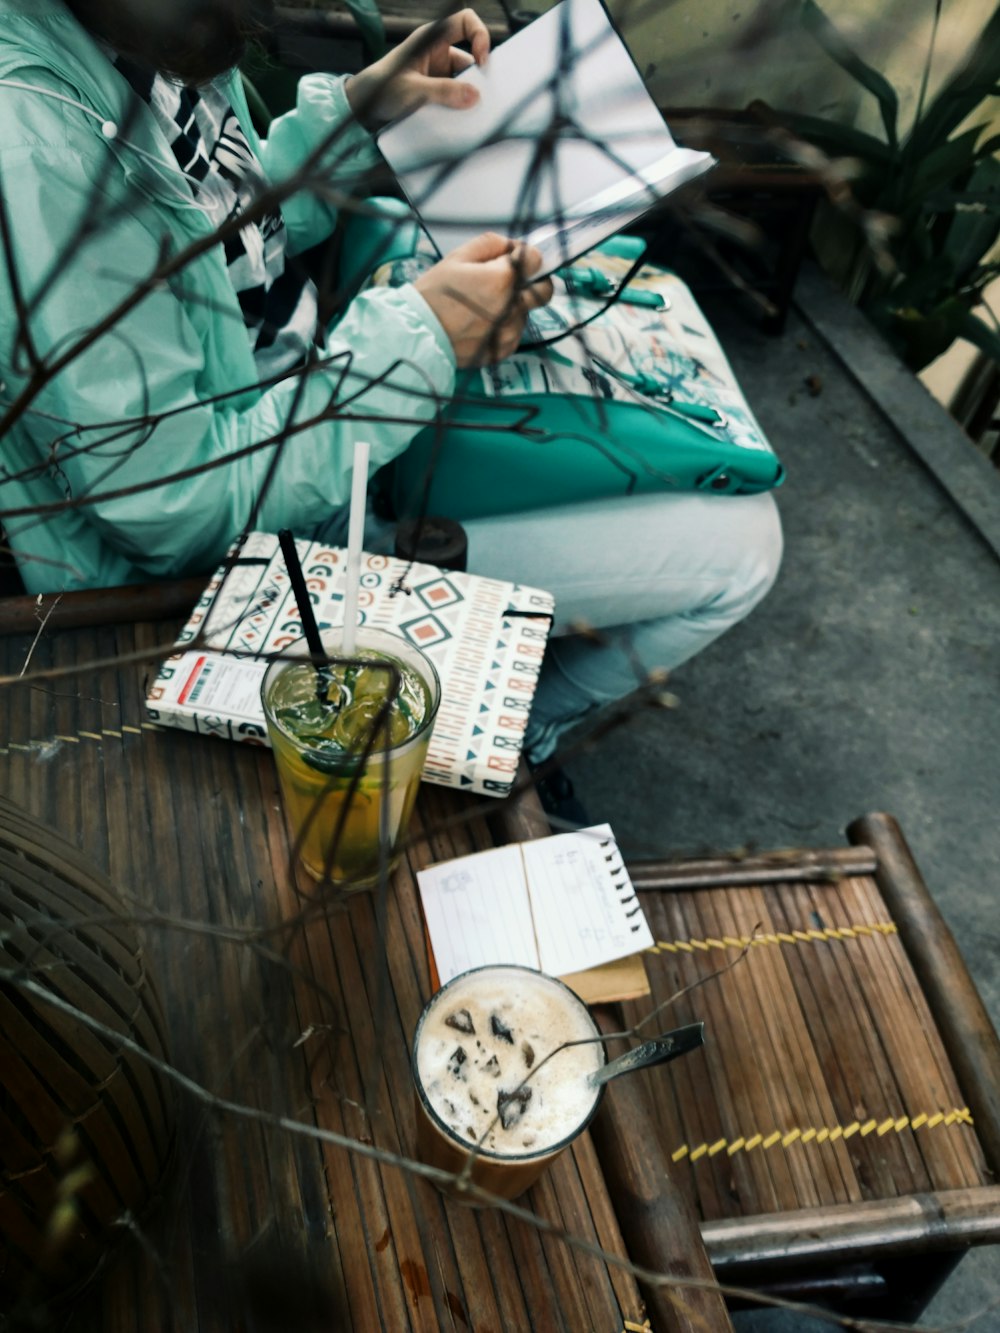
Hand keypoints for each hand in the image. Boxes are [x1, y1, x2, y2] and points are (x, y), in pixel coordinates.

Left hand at [346, 9, 490, 127]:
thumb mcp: (413, 90)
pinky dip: (461, 107)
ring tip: (470, 114)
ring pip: (465, 81)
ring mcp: (439, 73)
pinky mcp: (438, 91)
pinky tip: (461, 119)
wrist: (364, 107)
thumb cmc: (382, 89)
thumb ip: (443, 91)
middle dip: (478, 78)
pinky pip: (456, 96)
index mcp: (432, 38)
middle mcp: (438, 52)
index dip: (480, 35)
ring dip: (469, 97)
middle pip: (470, 59)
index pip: (465, 22)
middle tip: (481, 99)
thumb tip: (474, 95)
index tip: (482, 62)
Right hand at [414, 233, 553, 367]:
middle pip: (544, 291)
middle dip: (533, 282)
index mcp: (502, 280)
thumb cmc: (434, 294)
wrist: (418, 335)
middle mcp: (512, 308)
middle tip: (512, 282)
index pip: (537, 260)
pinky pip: (514, 331)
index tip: (515, 259)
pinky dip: (504, 325)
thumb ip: (492, 245)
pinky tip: (480, 324)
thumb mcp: (457, 257)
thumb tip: (515, 247)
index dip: (527, 256)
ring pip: (526, 312)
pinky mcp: (504, 350)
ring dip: (513, 306)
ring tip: (482, 307)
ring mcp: (510, 332)